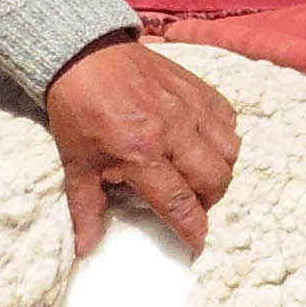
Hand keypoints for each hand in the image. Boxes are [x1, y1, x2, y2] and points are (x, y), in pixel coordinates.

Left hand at [42, 32, 239, 255]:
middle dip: (208, 201)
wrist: (83, 55)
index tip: (195, 246)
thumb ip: (86, 210)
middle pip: (214, 181)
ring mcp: (190, 107)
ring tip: (198, 174)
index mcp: (140, 154)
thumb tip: (87, 250)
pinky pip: (228, 119)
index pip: (180, 203)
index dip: (193, 231)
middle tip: (190, 203)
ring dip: (219, 170)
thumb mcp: (76, 165)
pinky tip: (202, 142)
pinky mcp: (198, 88)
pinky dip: (221, 137)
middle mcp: (173, 131)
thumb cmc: (78, 113)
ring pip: (229, 152)